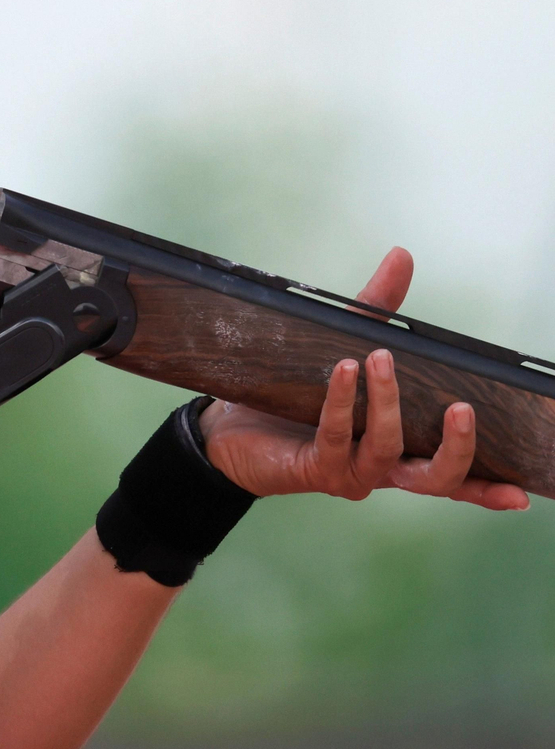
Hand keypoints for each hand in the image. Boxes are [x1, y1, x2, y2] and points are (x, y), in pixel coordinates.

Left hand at [198, 247, 528, 510]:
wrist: (227, 428)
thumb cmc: (291, 394)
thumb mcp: (343, 345)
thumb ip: (375, 310)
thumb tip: (402, 255)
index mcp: (400, 449)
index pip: (452, 475)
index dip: (486, 488)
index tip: (522, 493)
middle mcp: (380, 468)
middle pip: (437, 478)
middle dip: (456, 446)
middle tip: (461, 407)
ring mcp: (348, 473)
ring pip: (388, 450)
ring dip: (387, 403)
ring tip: (378, 359)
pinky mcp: (313, 469)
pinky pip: (336, 437)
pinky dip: (341, 402)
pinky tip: (343, 371)